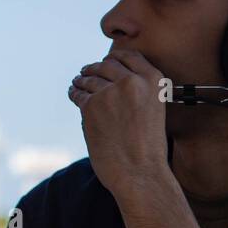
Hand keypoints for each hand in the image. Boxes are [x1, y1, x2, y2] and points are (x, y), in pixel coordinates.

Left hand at [67, 48, 169, 196]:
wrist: (139, 172)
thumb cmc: (147, 146)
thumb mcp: (154, 109)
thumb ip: (139, 90)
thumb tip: (112, 74)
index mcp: (154, 80)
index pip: (128, 56)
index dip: (113, 56)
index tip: (106, 59)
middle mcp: (132, 81)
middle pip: (106, 65)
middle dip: (94, 67)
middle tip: (86, 70)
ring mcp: (110, 92)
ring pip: (89, 79)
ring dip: (82, 80)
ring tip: (77, 82)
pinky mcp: (91, 105)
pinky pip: (78, 94)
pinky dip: (74, 93)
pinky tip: (73, 93)